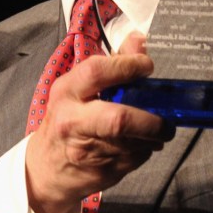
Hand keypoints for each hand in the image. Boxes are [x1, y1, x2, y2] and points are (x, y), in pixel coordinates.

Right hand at [25, 32, 173, 212]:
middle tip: (164, 119)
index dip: (127, 66)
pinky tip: (140, 143)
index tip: (146, 67)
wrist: (47, 168)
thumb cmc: (67, 120)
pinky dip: (145, 148)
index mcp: (66, 92)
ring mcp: (87, 150)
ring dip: (152, 136)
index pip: (97, 72)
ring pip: (134, 142)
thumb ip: (112, 63)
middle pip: (118, 120)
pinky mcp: (102, 172)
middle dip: (150, 120)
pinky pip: (136, 158)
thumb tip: (139, 41)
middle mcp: (73, 121)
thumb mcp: (79, 87)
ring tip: (155, 129)